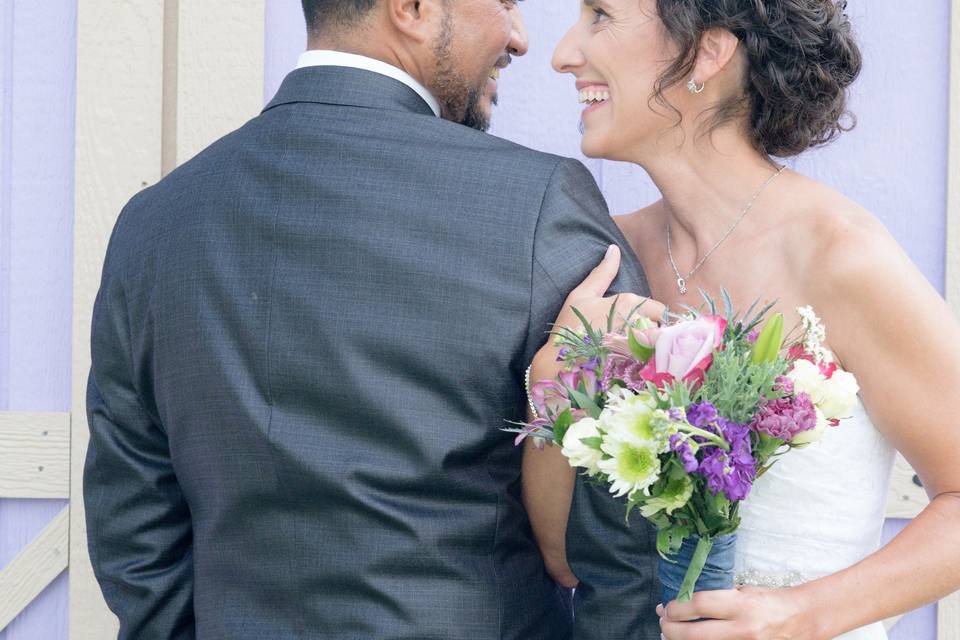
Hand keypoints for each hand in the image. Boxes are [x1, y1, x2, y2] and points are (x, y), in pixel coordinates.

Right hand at [533, 244, 664, 377]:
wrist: (560, 362)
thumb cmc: (570, 327)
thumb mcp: (581, 296)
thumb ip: (602, 273)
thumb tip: (614, 249)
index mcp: (628, 303)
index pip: (659, 308)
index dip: (652, 316)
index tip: (638, 325)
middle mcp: (639, 322)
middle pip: (662, 328)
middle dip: (654, 333)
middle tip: (637, 340)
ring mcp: (639, 346)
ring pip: (659, 345)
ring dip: (652, 348)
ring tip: (634, 355)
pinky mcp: (637, 366)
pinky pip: (655, 361)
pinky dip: (650, 362)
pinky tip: (635, 366)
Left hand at [657, 587, 813, 639]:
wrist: (802, 619)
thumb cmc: (768, 601)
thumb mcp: (743, 591)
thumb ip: (716, 596)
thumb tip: (683, 600)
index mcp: (741, 605)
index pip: (699, 605)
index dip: (677, 607)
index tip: (667, 607)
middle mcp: (743, 629)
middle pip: (694, 634)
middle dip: (671, 629)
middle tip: (664, 622)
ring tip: (671, 634)